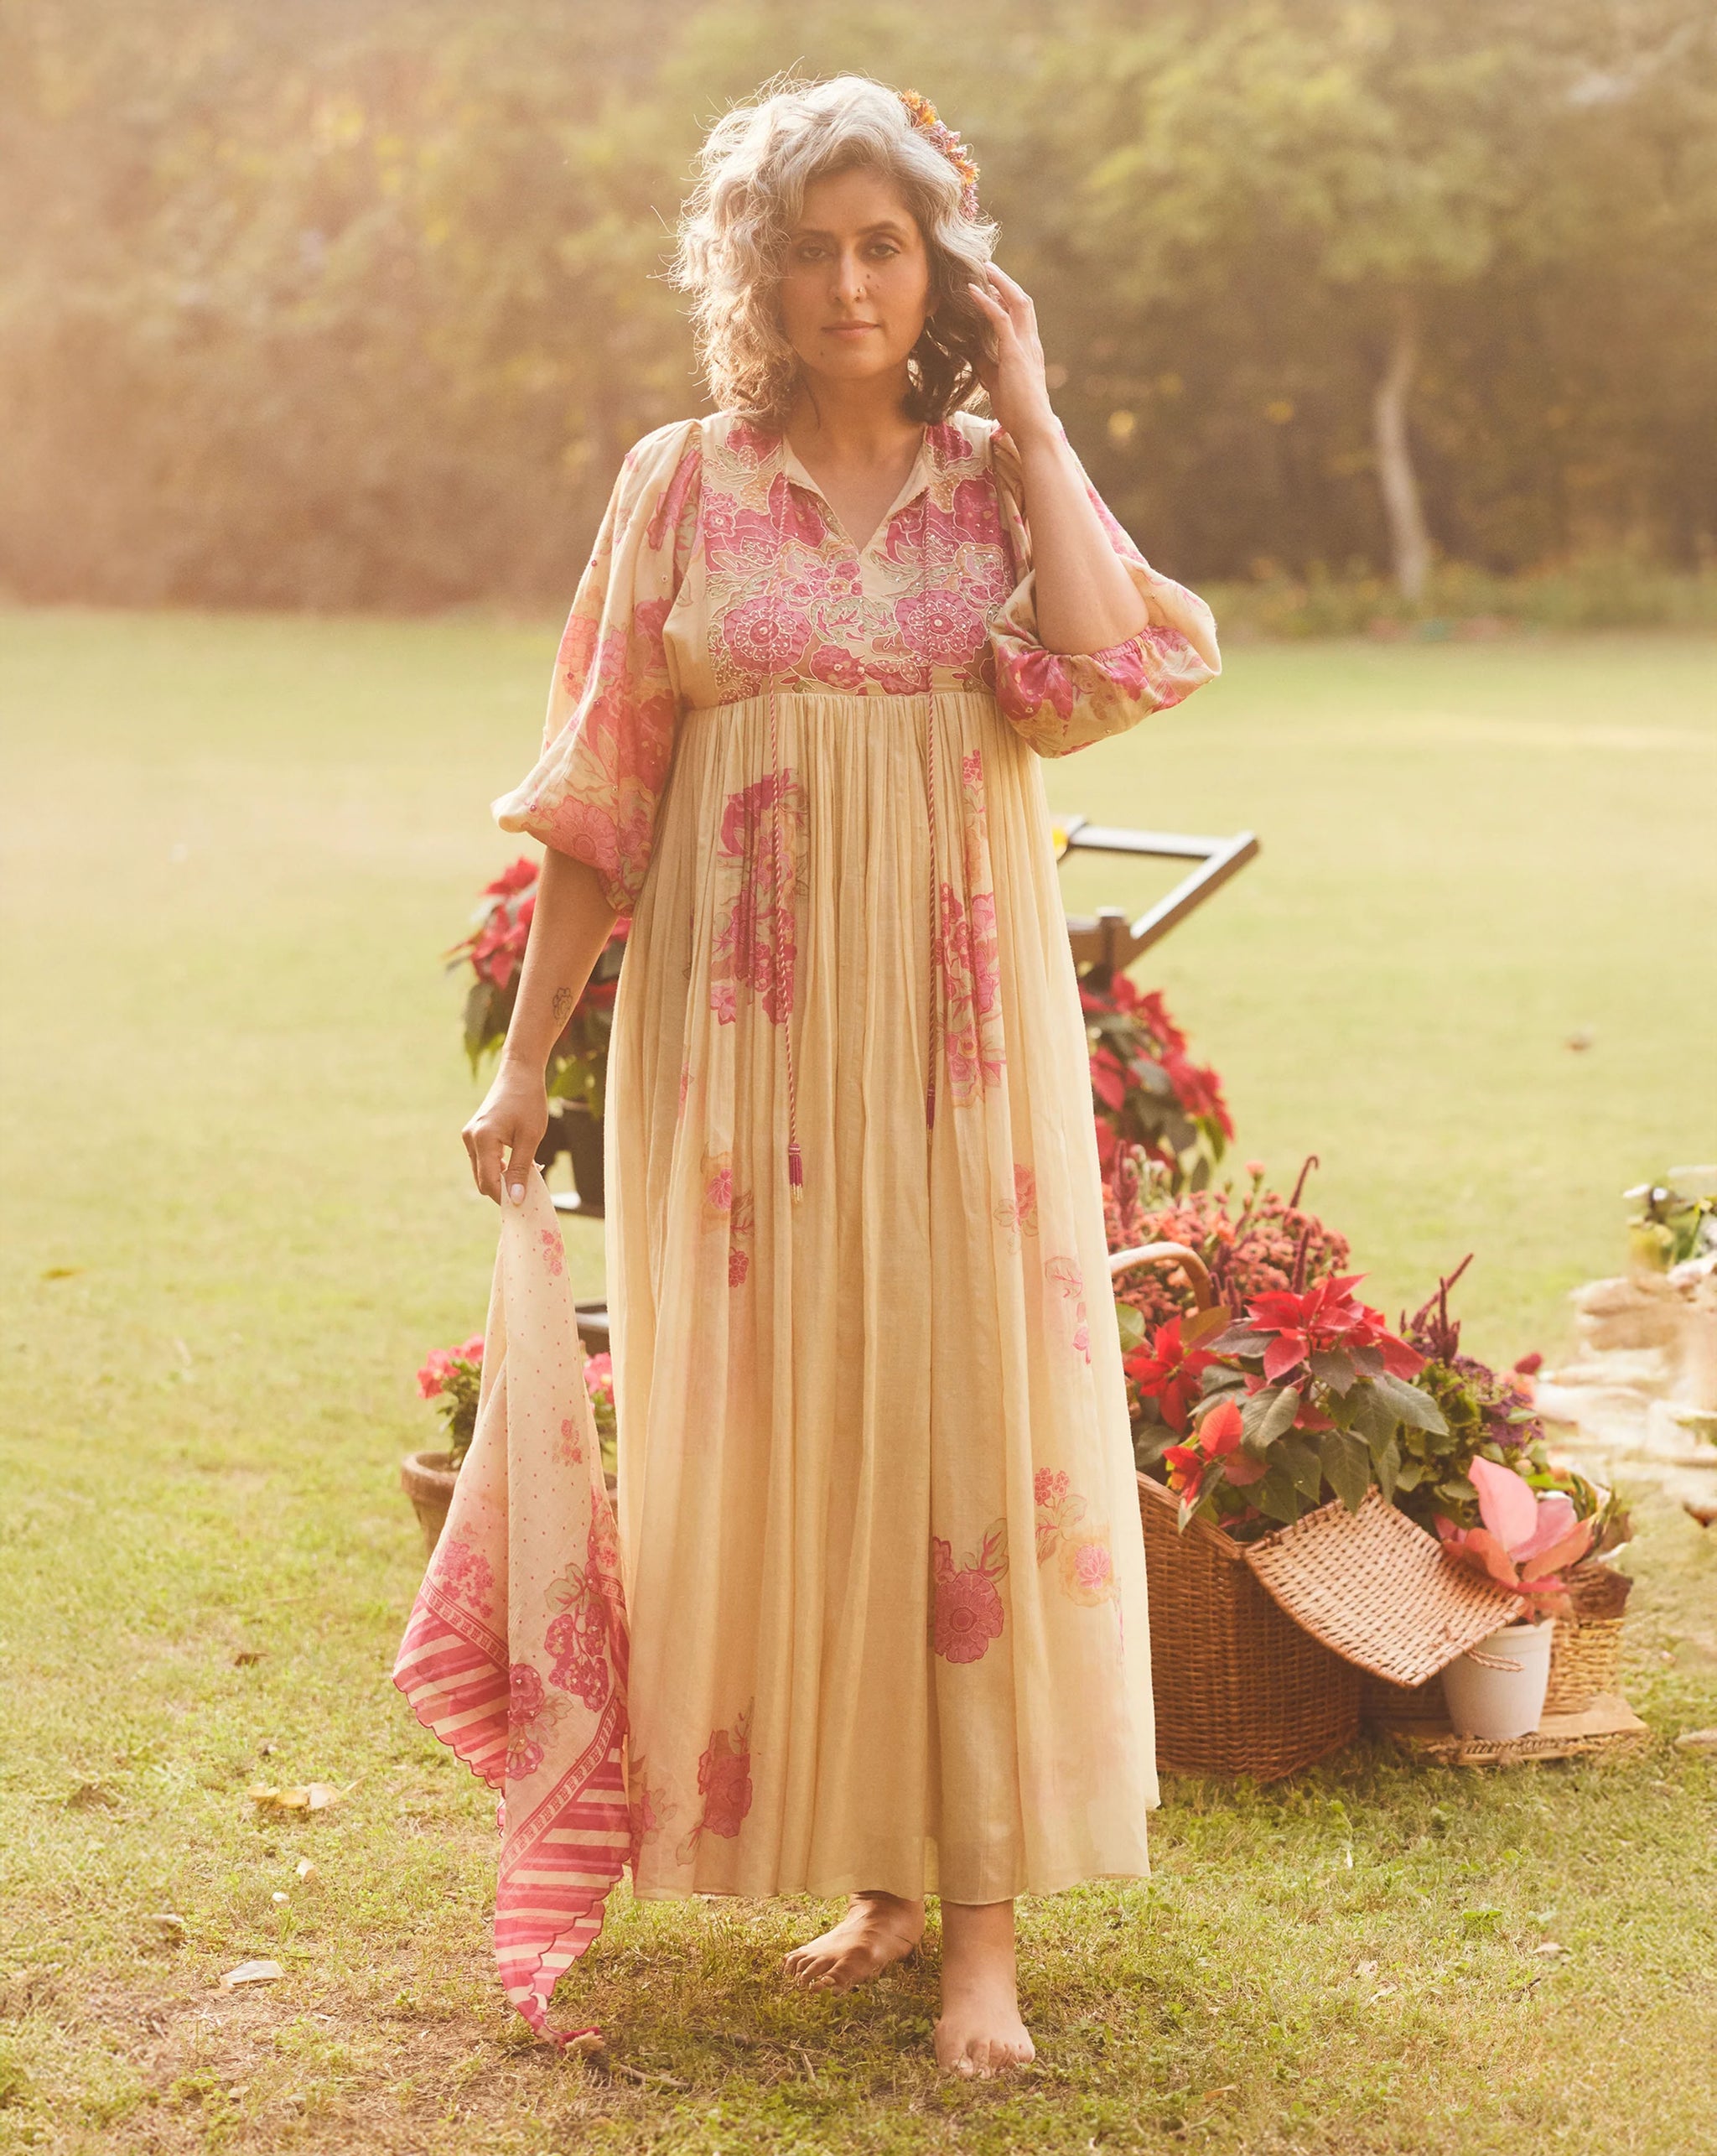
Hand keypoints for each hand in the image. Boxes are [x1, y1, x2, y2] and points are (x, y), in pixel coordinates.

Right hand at [463, 1058, 548, 1206]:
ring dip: (502, 1178)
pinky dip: (499, 1167)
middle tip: (530, 1190)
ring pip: (483, 1171)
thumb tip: (516, 1198)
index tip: (524, 1204)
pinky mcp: (474, 1134)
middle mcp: (470, 1138)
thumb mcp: (530, 1138)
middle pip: (483, 1179)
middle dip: (504, 1189)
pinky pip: (483, 1160)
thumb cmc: (529, 1102)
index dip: (505, 1197)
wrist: (520, 1073)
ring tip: (529, 1173)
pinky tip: (519, 1163)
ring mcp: (470, 1136)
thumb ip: (522, 1169)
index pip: (488, 1182)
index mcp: (482, 1139)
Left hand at [965, 265, 1056, 446]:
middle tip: (987, 266)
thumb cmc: (1017, 411)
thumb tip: (973, 352)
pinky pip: (1000, 319)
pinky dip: (986, 302)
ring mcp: (1025, 345)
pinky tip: (972, 291)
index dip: (1008, 296)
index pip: (1021, 314)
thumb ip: (989, 365)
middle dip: (1005, 281)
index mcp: (1029, 349)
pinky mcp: (1014, 353)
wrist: (1033, 427)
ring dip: (999, 283)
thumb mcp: (998, 382)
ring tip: (983, 268)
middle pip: (1022, 300)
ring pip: (1017, 302)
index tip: (992, 285)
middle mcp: (1030, 342)